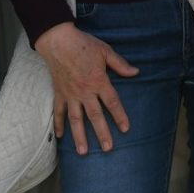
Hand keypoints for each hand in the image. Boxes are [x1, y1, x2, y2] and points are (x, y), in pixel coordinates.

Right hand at [39, 21, 138, 153]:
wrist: (58, 41)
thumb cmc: (83, 44)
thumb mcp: (105, 51)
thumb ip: (120, 64)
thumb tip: (136, 72)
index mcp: (98, 81)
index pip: (112, 102)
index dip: (120, 116)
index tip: (125, 129)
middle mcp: (84, 92)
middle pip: (95, 116)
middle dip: (102, 133)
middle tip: (108, 149)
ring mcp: (70, 94)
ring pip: (76, 119)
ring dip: (80, 136)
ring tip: (83, 151)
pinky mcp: (59, 93)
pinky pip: (58, 112)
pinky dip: (58, 124)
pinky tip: (60, 137)